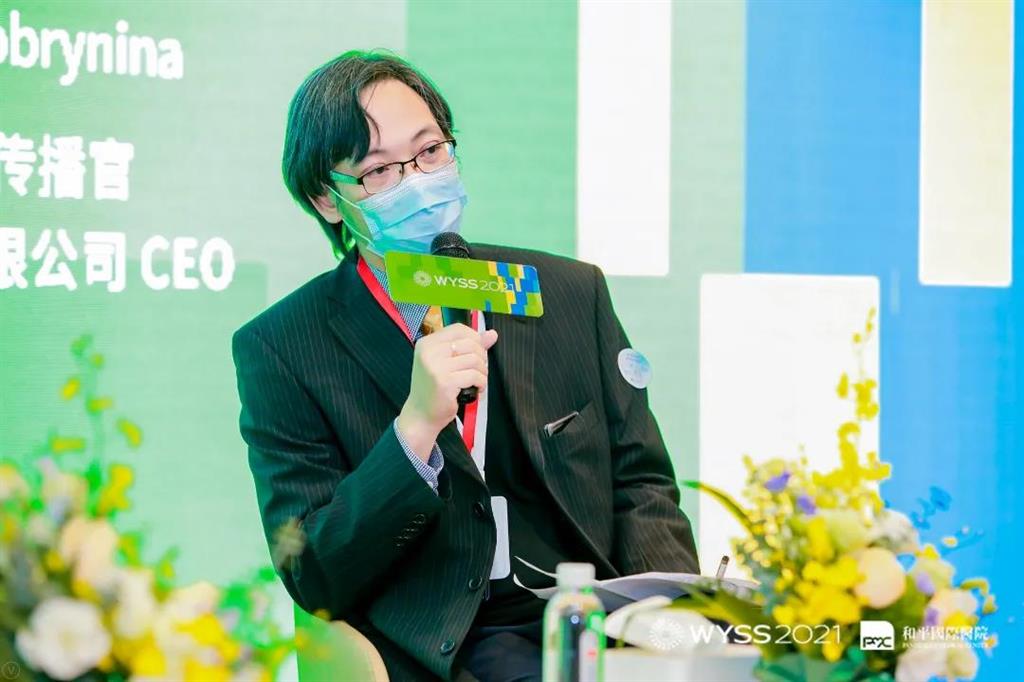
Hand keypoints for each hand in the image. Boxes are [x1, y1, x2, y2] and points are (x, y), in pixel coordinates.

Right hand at [396, 323, 498, 461]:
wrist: (420, 415)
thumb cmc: (434, 389)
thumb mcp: (447, 363)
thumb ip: (470, 346)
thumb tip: (492, 334)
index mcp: (427, 343)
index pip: (459, 329)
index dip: (474, 339)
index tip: (477, 352)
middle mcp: (429, 352)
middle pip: (470, 343)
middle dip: (481, 357)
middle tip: (478, 370)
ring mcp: (436, 367)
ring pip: (474, 360)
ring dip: (482, 371)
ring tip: (477, 380)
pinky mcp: (445, 382)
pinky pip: (474, 376)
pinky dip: (481, 383)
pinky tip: (476, 389)